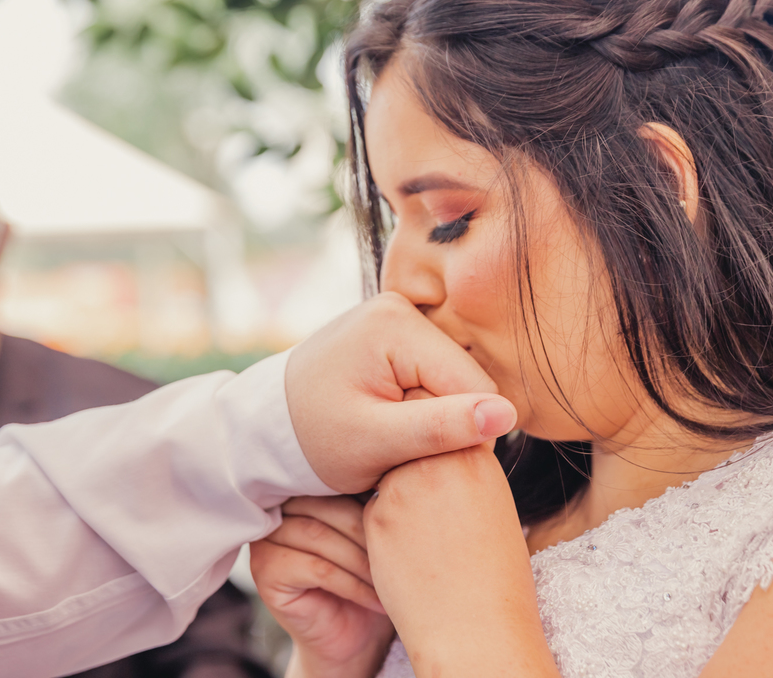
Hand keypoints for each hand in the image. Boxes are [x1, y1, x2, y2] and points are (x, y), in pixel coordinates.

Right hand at [251, 496, 393, 677]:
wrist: (353, 638)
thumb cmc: (370, 576)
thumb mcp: (374, 530)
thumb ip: (371, 496)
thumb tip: (398, 461)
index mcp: (300, 490)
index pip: (334, 478)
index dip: (370, 495)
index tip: (405, 513)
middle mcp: (275, 510)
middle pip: (325, 504)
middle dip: (368, 529)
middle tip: (399, 552)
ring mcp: (264, 541)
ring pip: (320, 536)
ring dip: (362, 559)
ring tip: (390, 579)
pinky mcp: (265, 574)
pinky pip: (317, 569)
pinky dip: (353, 584)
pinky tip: (376, 598)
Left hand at [286, 292, 517, 492]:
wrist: (264, 426)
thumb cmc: (311, 440)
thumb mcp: (374, 443)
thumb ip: (440, 428)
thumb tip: (507, 416)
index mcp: (396, 325)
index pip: (474, 385)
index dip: (466, 434)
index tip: (427, 464)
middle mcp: (399, 307)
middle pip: (464, 379)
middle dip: (446, 422)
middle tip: (403, 454)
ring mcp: (396, 317)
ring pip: (452, 380)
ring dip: (434, 417)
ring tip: (393, 440)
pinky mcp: (394, 334)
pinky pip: (432, 375)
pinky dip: (421, 406)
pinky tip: (392, 425)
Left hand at [363, 444, 559, 677]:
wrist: (475, 626)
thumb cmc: (493, 570)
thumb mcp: (491, 502)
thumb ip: (462, 465)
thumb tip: (436, 445)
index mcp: (475, 454)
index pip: (442, 414)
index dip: (436, 431)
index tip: (441, 457)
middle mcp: (438, 461)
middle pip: (409, 436)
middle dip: (410, 453)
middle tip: (428, 495)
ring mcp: (404, 487)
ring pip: (388, 469)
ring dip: (398, 488)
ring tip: (425, 529)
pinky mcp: (377, 517)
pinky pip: (374, 505)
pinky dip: (387, 523)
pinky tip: (410, 550)